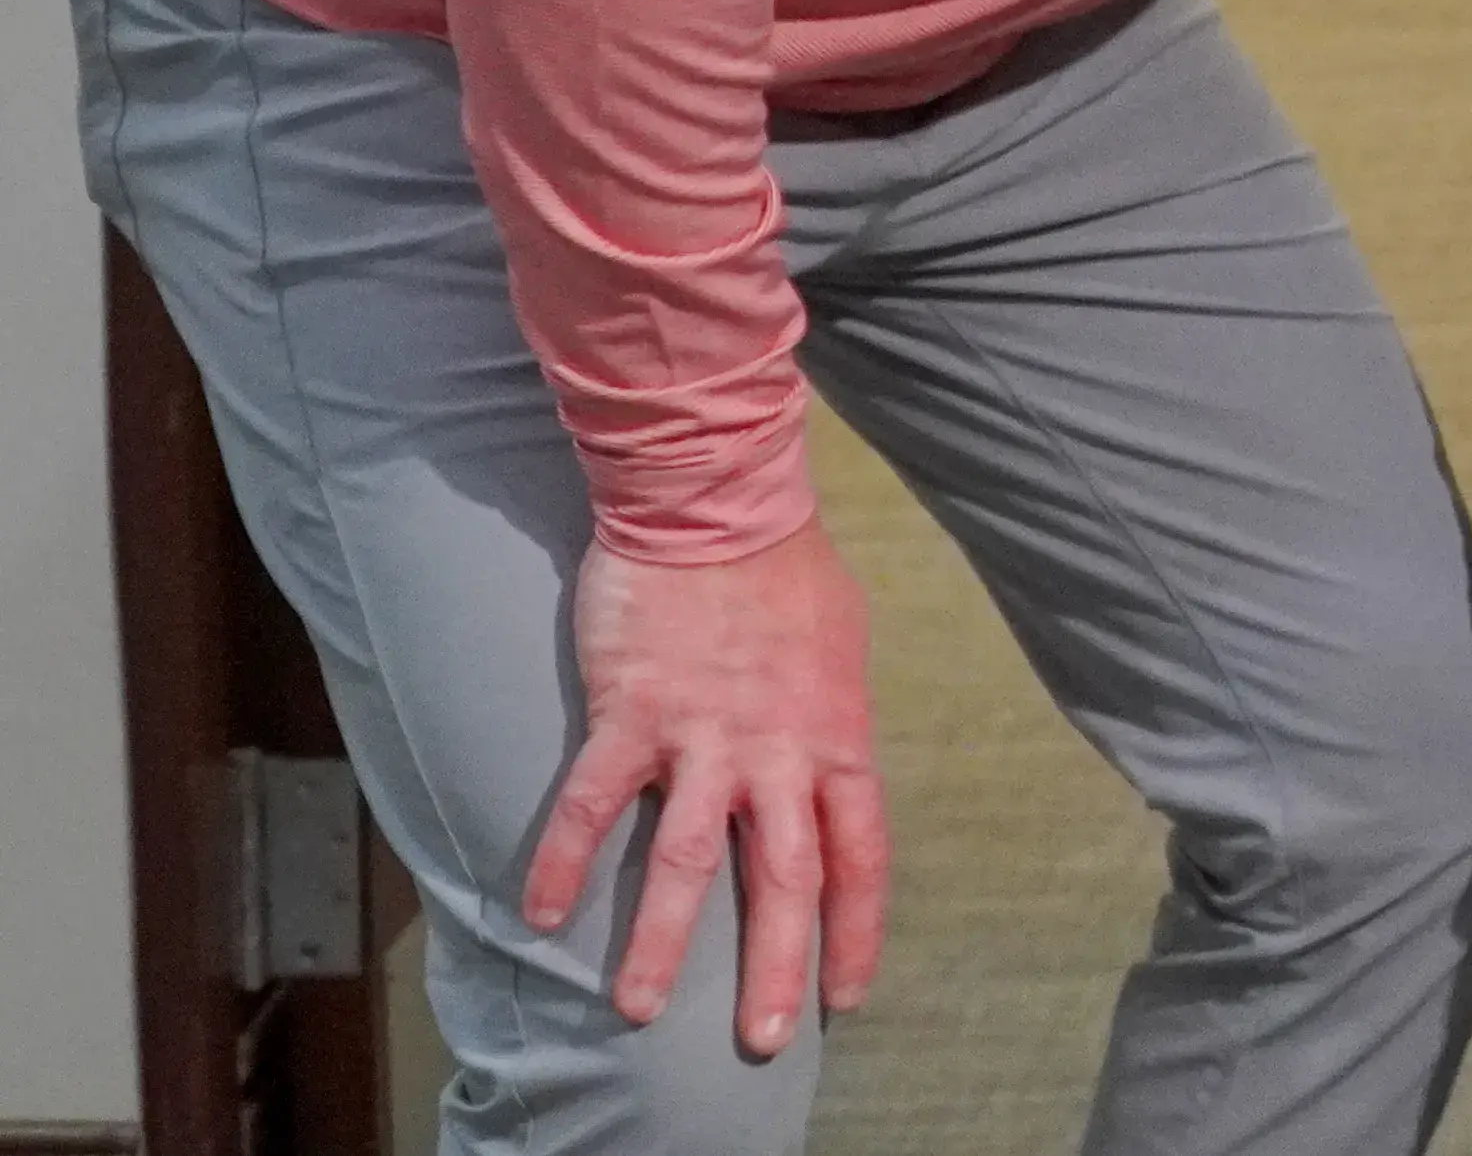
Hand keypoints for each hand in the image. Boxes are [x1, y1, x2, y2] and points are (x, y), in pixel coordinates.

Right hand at [521, 526, 891, 1055]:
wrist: (717, 501)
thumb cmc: (783, 572)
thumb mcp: (838, 652)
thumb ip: (826, 724)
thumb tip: (826, 772)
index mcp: (836, 738)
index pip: (860, 855)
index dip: (856, 930)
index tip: (845, 995)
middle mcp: (778, 750)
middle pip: (785, 878)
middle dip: (776, 967)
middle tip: (764, 1042)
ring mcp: (705, 735)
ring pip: (686, 860)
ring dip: (663, 940)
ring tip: (640, 1010)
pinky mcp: (633, 712)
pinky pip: (594, 801)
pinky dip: (567, 861)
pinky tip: (540, 917)